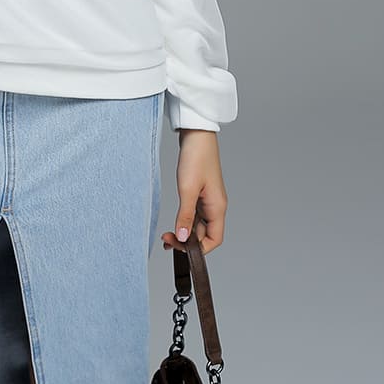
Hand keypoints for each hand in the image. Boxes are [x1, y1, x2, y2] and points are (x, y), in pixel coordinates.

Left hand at [160, 128, 226, 256]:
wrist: (196, 134)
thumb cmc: (196, 157)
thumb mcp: (187, 189)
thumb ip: (185, 215)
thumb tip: (183, 238)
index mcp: (217, 207)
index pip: (214, 239)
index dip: (198, 249)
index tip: (179, 247)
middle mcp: (215, 206)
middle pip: (204, 235)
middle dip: (187, 242)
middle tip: (166, 241)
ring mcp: (208, 200)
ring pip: (198, 225)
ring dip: (184, 233)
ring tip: (166, 237)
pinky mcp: (200, 193)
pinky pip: (194, 215)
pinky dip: (184, 221)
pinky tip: (173, 223)